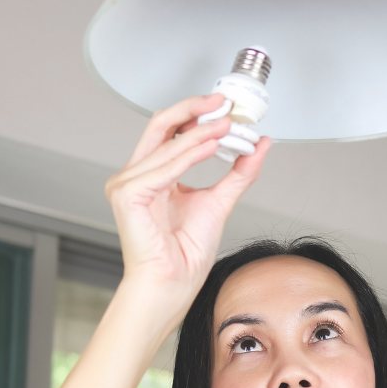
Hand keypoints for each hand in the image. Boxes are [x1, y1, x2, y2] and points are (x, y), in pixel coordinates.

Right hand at [104, 94, 271, 311]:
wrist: (173, 284)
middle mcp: (135, 175)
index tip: (226, 107)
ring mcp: (126, 184)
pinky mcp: (127, 195)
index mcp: (152, 175)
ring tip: (226, 126)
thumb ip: (238, 174)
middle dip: (193, 109)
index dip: (196, 114)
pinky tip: (210, 146)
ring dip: (199, 133)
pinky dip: (187, 155)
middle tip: (223, 103)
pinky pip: (162, 168)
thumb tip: (259, 146)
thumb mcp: (219, 202)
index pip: (170, 131)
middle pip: (160, 125)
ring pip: (165, 144)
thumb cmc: (185, 254)